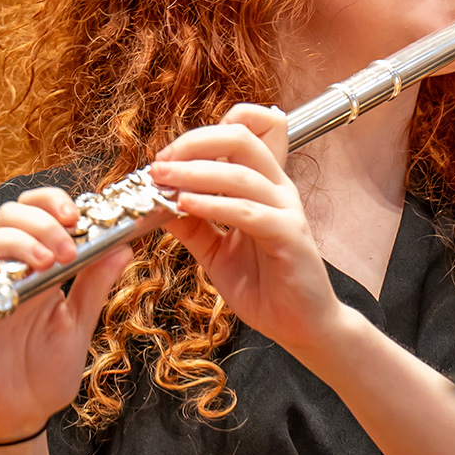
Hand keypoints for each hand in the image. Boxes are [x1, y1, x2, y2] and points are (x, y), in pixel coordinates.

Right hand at [0, 187, 129, 442]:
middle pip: (10, 214)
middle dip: (41, 220)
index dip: (55, 202)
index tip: (79, 215)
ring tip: (46, 263)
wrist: (19, 414)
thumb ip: (96, 284)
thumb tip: (125, 246)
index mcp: (43, 269)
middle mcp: (12, 271)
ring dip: (19, 240)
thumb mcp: (80, 323)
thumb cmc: (46, 370)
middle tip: (66, 247)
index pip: (40, 213)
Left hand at [151, 103, 344, 353]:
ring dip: (194, 172)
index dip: (208, 131)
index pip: (252, 130)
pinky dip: (213, 204)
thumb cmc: (263, 284)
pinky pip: (248, 211)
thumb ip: (192, 224)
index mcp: (264, 185)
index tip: (170, 154)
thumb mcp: (215, 250)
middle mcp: (278, 189)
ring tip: (161, 180)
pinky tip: (185, 206)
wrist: (299, 324)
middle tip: (161, 162)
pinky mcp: (289, 236)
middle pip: (243, 137)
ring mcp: (286, 210)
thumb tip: (155, 200)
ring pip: (241, 173)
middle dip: (195, 141)